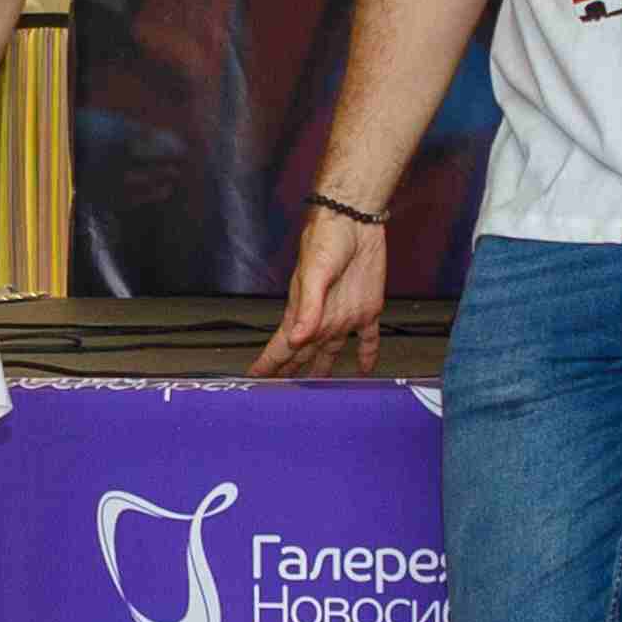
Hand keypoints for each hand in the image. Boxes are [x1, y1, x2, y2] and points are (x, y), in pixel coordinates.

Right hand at [252, 209, 386, 378]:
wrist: (355, 221)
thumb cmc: (327, 240)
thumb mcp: (315, 274)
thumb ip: (308, 308)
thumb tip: (297, 339)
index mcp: (302, 314)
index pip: (281, 348)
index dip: (268, 366)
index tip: (255, 382)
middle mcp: (321, 320)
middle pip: (302, 356)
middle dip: (291, 377)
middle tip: (282, 399)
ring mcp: (343, 316)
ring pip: (331, 353)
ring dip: (324, 372)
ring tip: (318, 392)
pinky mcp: (366, 309)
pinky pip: (366, 339)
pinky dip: (367, 355)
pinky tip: (365, 369)